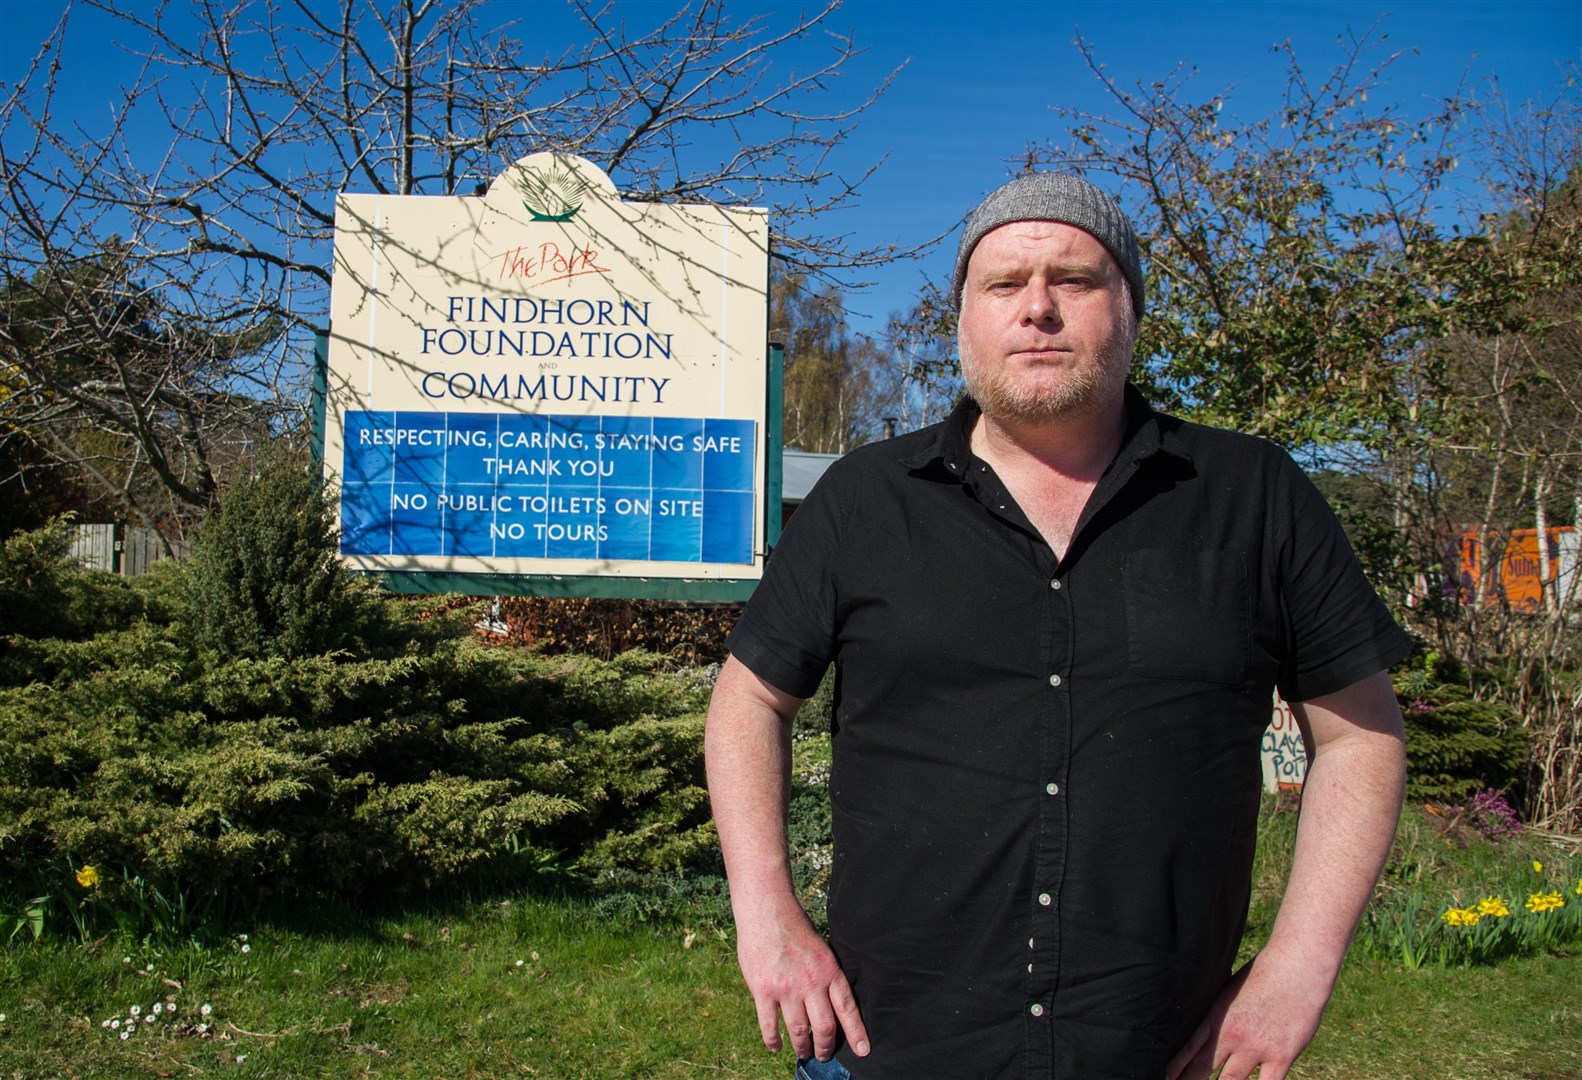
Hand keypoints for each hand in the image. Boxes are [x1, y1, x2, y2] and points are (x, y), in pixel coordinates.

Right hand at [736, 908, 869, 1062]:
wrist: (766, 910)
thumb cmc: (794, 926)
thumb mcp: (821, 948)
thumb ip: (826, 974)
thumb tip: (833, 1001)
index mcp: (829, 970)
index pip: (847, 1009)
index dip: (856, 1033)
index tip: (863, 1051)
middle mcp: (811, 983)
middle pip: (824, 1027)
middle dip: (825, 1047)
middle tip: (824, 1055)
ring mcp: (786, 989)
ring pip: (799, 1031)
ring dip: (802, 1047)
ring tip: (803, 1053)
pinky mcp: (763, 991)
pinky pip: (769, 1026)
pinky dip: (773, 1041)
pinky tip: (776, 1047)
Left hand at [1165, 951, 1329, 1079]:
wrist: (1297, 966)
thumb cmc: (1264, 974)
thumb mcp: (1230, 991)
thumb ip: (1219, 1014)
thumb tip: (1204, 1027)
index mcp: (1215, 1017)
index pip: (1187, 1049)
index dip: (1174, 1068)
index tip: (1164, 1077)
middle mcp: (1232, 1035)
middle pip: (1202, 1069)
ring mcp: (1257, 1047)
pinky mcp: (1282, 1056)